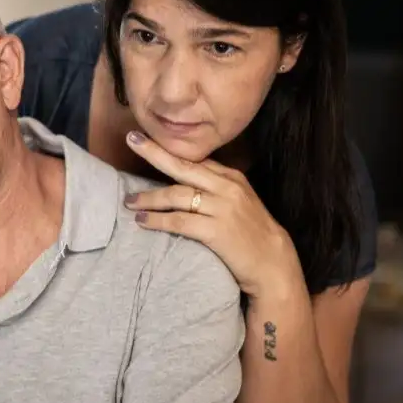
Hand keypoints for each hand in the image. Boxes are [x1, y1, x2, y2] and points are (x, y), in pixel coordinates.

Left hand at [122, 131, 300, 299]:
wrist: (273, 264)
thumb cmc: (252, 233)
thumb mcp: (239, 201)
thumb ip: (216, 187)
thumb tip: (185, 177)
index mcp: (231, 177)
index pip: (195, 159)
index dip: (168, 148)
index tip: (147, 138)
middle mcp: (226, 187)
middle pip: (182, 166)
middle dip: (154, 152)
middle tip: (131, 140)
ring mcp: (222, 208)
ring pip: (176, 195)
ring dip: (148, 198)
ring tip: (130, 201)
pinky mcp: (216, 231)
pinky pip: (179, 221)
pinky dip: (157, 220)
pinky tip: (143, 221)